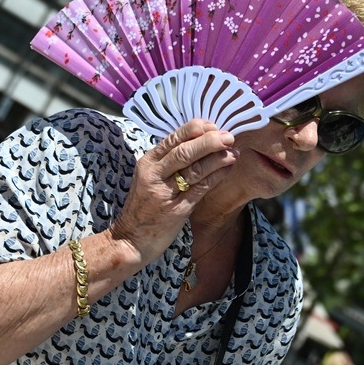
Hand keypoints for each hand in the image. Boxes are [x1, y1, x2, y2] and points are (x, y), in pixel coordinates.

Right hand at [109, 120, 238, 261]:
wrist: (130, 239)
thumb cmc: (143, 207)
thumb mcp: (148, 178)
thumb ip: (167, 162)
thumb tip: (198, 142)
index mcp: (147, 163)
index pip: (172, 139)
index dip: (194, 129)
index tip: (212, 125)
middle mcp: (154, 175)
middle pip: (184, 152)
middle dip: (209, 142)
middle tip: (228, 137)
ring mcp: (165, 193)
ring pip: (195, 170)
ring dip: (217, 159)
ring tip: (233, 152)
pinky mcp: (177, 210)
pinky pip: (200, 189)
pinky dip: (216, 176)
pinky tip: (227, 169)